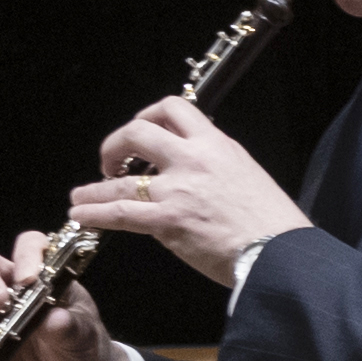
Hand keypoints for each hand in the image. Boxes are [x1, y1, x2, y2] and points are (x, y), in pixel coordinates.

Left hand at [68, 96, 307, 294]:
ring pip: (120, 180)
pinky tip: (81, 215)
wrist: (282, 252)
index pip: (175, 108)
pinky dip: (93, 213)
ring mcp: (178, 189)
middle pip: (137, 132)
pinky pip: (118, 213)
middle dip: (114, 145)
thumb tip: (189, 169)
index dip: (148, 115)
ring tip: (79, 196)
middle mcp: (193, 159)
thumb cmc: (271, 221)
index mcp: (216, 144)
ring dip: (93, 188)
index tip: (139, 131)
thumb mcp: (246, 173)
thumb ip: (214, 165)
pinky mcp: (168, 221)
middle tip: (109, 163)